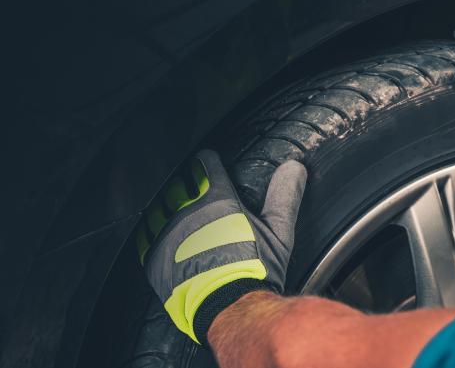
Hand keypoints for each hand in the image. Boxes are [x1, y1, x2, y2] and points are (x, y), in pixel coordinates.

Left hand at [137, 150, 306, 344]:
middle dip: (187, 184)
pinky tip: (167, 237)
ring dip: (169, 205)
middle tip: (195, 192)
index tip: (209, 164)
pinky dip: (154, 231)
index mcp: (218, 199)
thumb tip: (294, 168)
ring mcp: (167, 231)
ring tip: (179, 214)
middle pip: (179, 182)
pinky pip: (146, 232)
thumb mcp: (279, 232)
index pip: (206, 164)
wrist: (228, 307)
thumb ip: (284, 197)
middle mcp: (188, 210)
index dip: (209, 162)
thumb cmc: (255, 270)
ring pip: (160, 204)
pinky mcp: (152, 254)